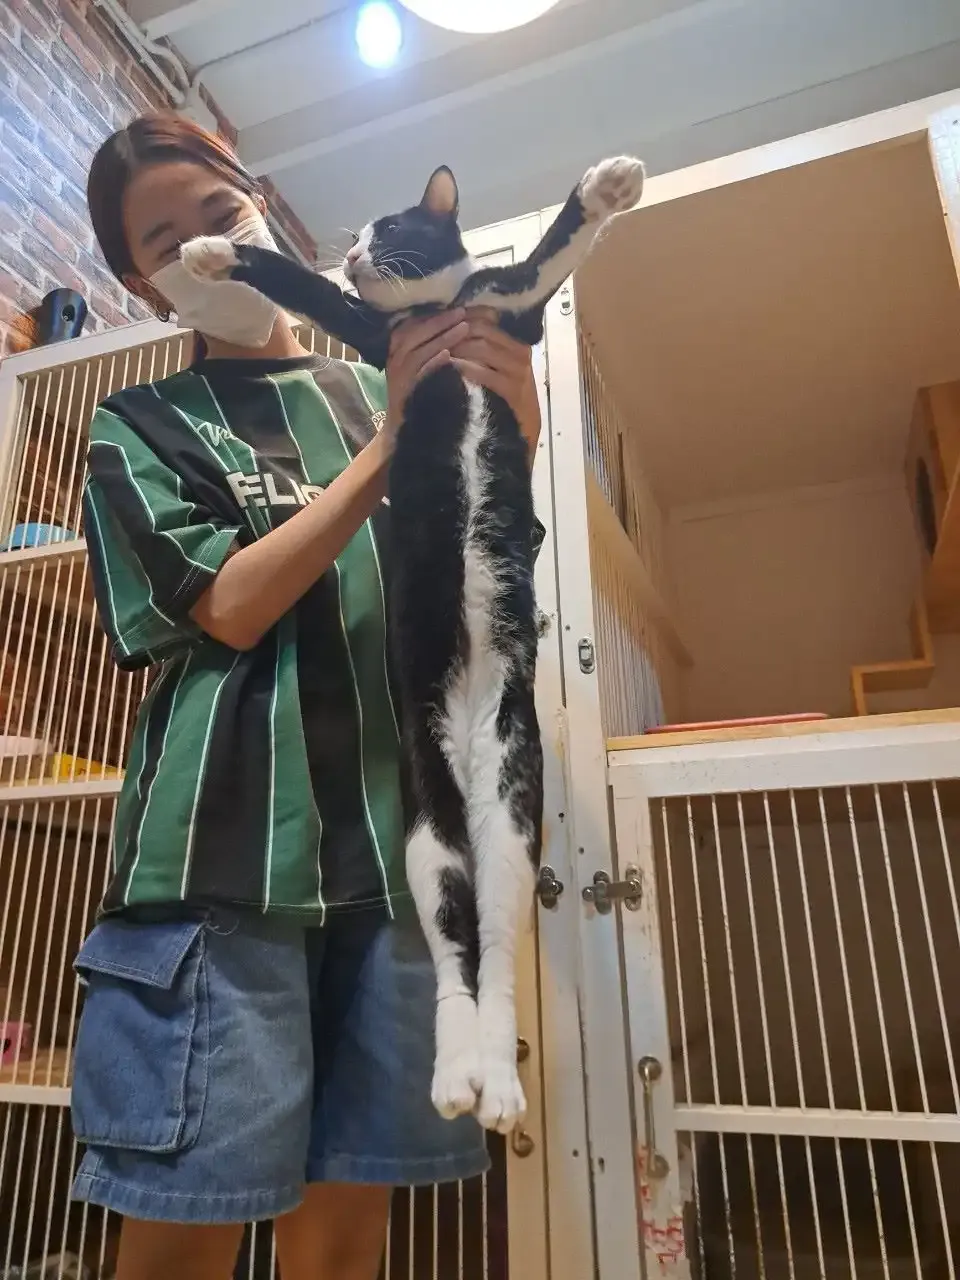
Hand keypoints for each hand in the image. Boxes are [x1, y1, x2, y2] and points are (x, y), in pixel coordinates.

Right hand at [383, 309, 467, 445]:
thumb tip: (459, 321)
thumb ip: (432, 343)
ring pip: (419, 348)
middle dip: (440, 320)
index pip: (415, 322)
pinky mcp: (404, 390)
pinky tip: (449, 355)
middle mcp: (395, 357)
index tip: (458, 306)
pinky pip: (419, 372)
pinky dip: (433, 362)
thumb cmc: (420, 392)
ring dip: (442, 337)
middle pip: (416, 331)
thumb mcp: (422, 364)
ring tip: (464, 328)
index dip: (436, 314)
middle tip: (463, 312)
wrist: (404, 428)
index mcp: (398, 347)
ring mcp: (399, 374)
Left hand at [451, 308, 540, 462]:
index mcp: (517, 347)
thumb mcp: (497, 375)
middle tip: (432, 339)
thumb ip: (484, 355)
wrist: (523, 436)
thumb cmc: (506, 404)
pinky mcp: (514, 391)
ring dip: (457, 348)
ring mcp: (519, 372)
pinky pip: (485, 373)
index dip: (459, 320)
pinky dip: (465, 369)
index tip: (436, 326)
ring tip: (436, 353)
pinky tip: (450, 370)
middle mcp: (520, 354)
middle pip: (482, 331)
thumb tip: (454, 333)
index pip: (486, 321)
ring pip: (482, 348)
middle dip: (454, 332)